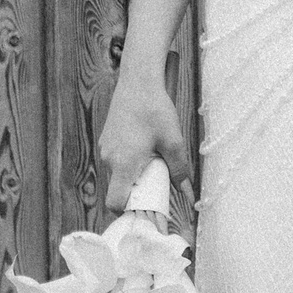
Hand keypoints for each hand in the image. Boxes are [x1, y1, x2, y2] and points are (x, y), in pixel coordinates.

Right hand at [97, 61, 193, 210]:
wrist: (138, 81)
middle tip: (158, 185)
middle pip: (119, 188)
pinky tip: (145, 147)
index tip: (144, 211)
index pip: (115, 202)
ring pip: (119, 173)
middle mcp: (109, 159)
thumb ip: (179, 169)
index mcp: (124, 164)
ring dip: (135, 175)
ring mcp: (106, 148)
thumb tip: (187, 192)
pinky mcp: (107, 139)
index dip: (127, 212)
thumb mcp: (173, 141)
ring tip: (154, 161)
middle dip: (138, 192)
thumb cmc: (155, 109)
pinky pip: (117, 159)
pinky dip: (130, 162)